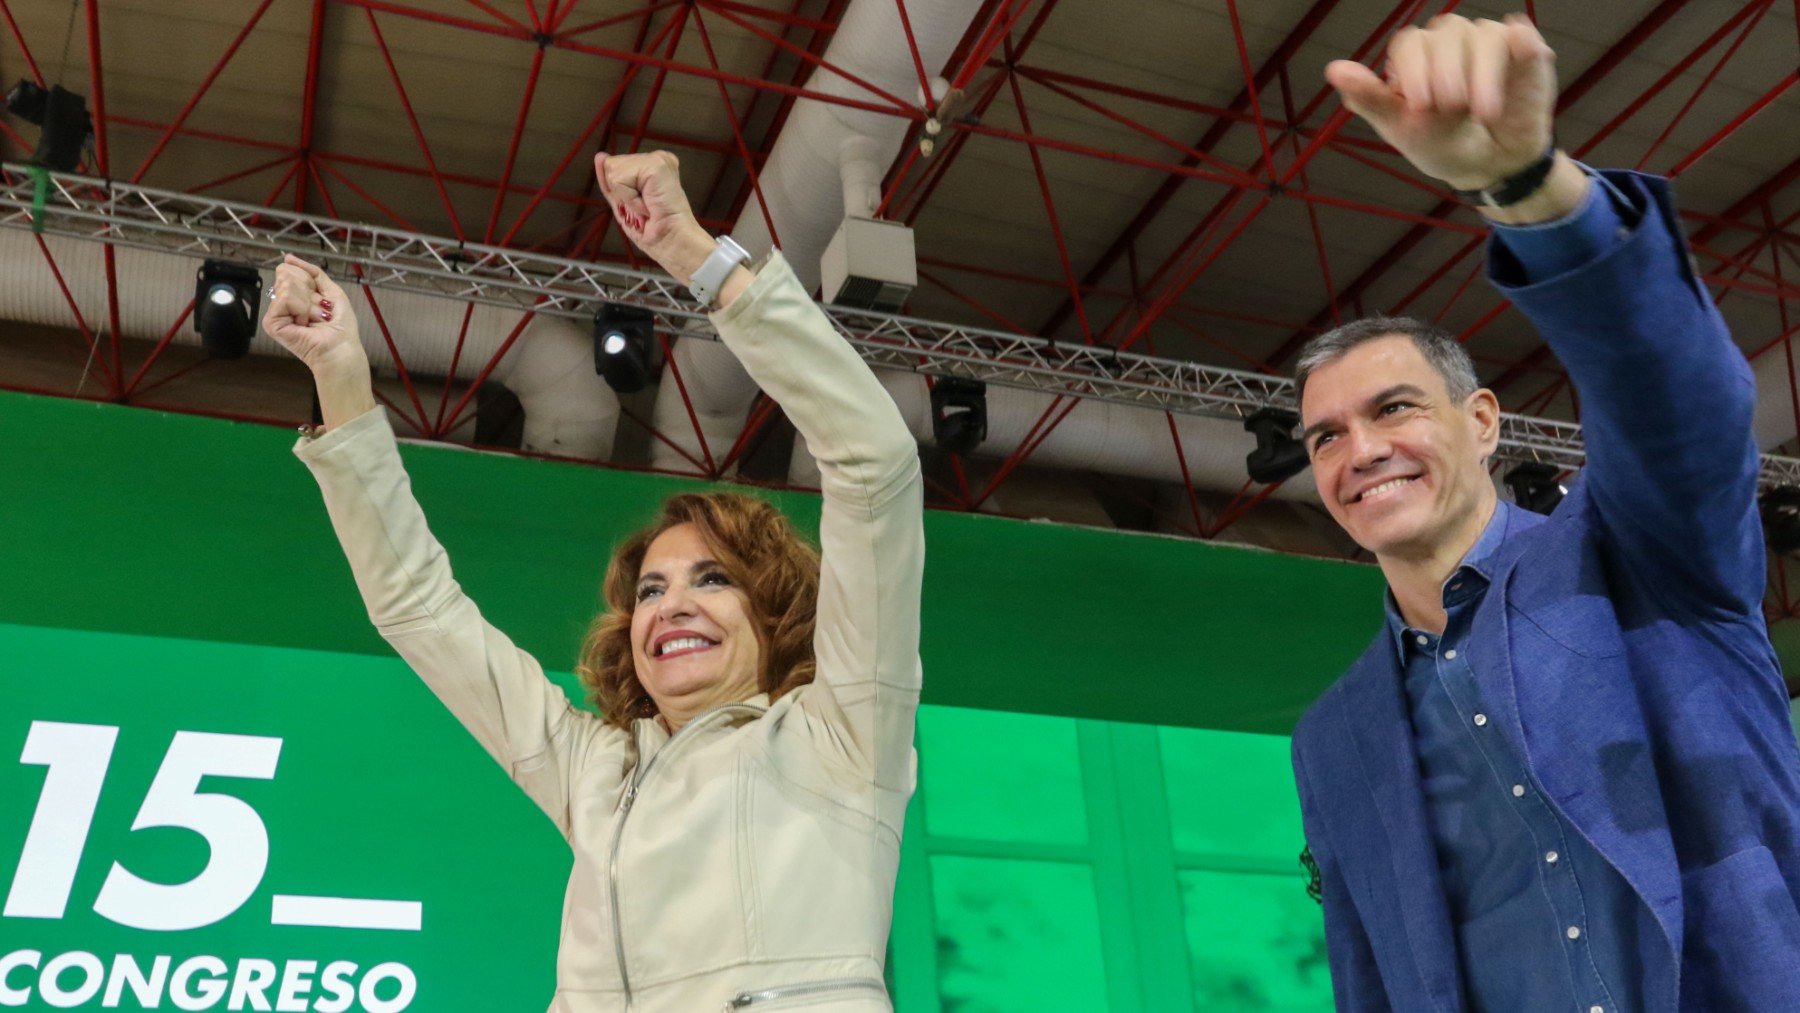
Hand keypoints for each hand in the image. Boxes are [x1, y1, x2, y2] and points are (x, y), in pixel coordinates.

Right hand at [261, 255, 362, 371]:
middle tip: (318, 312)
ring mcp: (275, 312)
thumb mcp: (331, 290)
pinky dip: (302, 308)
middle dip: (310, 293)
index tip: (321, 301)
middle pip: (287, 274)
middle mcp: (282, 302)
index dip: (310, 282)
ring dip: (309, 303)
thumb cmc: (340, 325)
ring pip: (287, 285)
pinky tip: (305, 323)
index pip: (290, 269)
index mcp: (294, 295)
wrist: (341, 347)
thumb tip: (288, 258)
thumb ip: (312, 272)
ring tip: (314, 319)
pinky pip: (285, 298)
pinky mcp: (271, 322)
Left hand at [593, 150, 712, 283]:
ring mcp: (658, 160)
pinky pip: (620, 179)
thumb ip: (612, 179)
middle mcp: (657, 159)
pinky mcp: (656, 165)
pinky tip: (648, 205)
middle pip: (611, 165)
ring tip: (647, 207)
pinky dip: (629, 198)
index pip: (615, 166)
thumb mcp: (624, 202)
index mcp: (652, 166)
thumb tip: (601, 157)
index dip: (619, 191)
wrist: (671, 242)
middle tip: (644, 208)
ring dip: (626, 197)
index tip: (643, 206)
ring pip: (613, 171)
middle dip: (621, 193)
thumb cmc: (654, 230)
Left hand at [1327, 13, 1555, 191]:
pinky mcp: (1523, 52)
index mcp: (1415, 58)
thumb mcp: (1402, 128)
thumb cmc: (1442, 145)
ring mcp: (1486, 45)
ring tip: (1483, 113)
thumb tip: (1333, 69)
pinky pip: (1519, 35)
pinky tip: (1518, 58)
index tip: (1420, 105)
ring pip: (1483, 35)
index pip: (1410, 45)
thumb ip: (1371, 99)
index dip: (1414, 71)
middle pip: (1447, 34)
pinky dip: (1519, 44)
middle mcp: (1449, 43)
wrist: (1491, 168)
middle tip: (1451, 107)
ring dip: (1483, 73)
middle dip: (1447, 71)